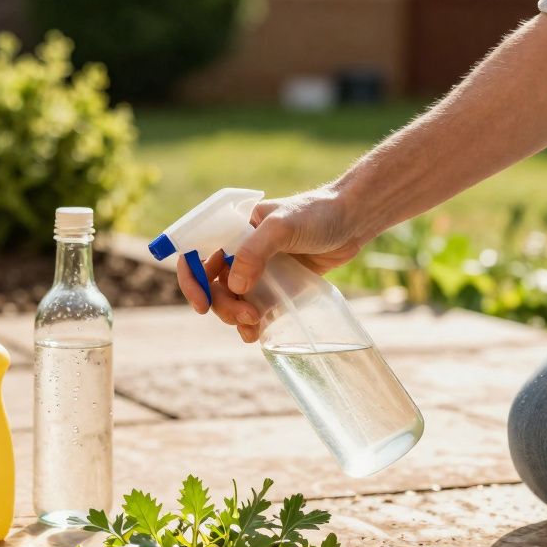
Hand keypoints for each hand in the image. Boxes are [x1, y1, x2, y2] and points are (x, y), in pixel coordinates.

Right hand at [178, 187, 367, 342]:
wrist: (353, 221)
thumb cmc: (317, 214)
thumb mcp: (282, 227)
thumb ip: (255, 252)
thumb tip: (234, 285)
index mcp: (234, 229)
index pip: (198, 254)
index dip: (193, 280)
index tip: (201, 304)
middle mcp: (242, 249)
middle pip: (215, 285)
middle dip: (224, 305)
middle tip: (246, 317)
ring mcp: (260, 269)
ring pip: (233, 299)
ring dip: (236, 317)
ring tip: (253, 327)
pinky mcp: (278, 284)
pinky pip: (256, 306)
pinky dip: (253, 322)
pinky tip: (258, 332)